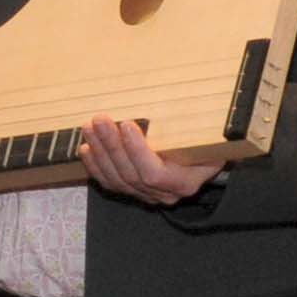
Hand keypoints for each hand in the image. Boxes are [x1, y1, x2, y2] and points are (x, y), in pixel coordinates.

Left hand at [84, 115, 216, 206]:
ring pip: (117, 179)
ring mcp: (148, 195)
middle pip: (130, 174)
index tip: (127, 125)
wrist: (207, 161)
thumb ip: (194, 129)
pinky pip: (111, 183)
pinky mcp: (134, 192)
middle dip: (112, 146)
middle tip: (100, 120)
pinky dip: (96, 166)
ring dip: (101, 152)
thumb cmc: (209, 144)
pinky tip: (87, 149)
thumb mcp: (209, 136)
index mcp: (185, 182)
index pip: (154, 173)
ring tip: (90, 129)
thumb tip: (184, 100)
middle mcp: (165, 194)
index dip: (137, 151)